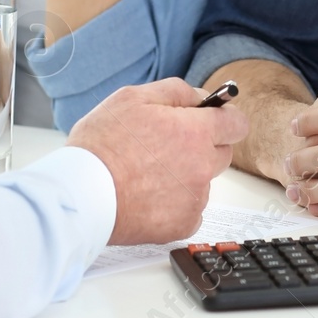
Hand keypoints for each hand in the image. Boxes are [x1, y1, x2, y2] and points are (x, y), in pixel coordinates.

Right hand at [67, 77, 248, 244]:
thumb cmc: (102, 146)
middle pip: (221, 153)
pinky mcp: (183, 225)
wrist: (81, 196)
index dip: (224, 119)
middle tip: (166, 146)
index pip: (236, 123)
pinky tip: (147, 197)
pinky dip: (174, 205)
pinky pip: (189, 209)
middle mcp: (202, 166)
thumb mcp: (133, 98)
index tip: (213, 120)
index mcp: (195, 132)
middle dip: (203, 146)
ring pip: (202, 182)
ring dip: (185, 176)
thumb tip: (201, 97)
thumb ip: (176, 92)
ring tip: (146, 174)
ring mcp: (195, 199)